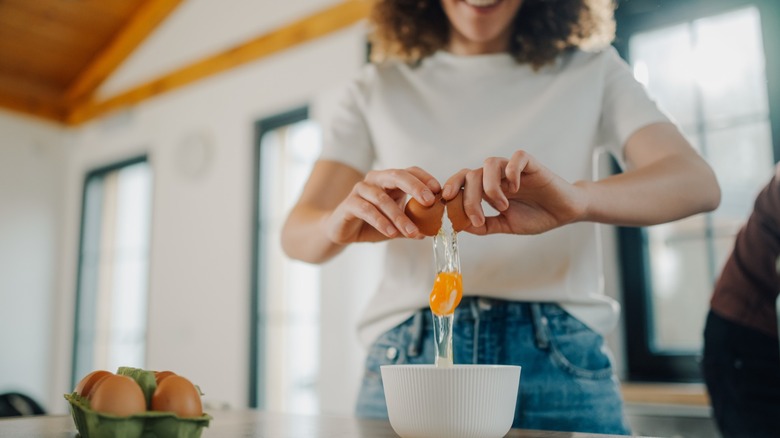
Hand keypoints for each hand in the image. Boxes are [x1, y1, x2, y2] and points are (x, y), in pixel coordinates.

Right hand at [324, 167, 440, 243]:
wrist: (341, 231)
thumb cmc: (370, 224)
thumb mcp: (395, 223)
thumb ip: (411, 224)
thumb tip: (432, 230)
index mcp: (388, 180)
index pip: (409, 171)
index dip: (424, 178)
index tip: (438, 191)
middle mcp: (374, 180)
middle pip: (396, 175)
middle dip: (415, 187)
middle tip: (430, 201)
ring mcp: (360, 190)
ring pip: (382, 198)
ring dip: (399, 216)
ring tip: (412, 232)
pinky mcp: (349, 204)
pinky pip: (367, 210)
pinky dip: (381, 222)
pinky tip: (391, 233)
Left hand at [442, 150, 587, 234]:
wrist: (563, 213)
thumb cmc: (535, 216)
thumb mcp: (505, 225)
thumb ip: (485, 225)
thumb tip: (460, 226)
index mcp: (487, 188)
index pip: (462, 181)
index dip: (450, 188)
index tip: (445, 205)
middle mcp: (497, 176)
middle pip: (471, 175)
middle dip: (469, 198)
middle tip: (477, 219)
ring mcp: (513, 169)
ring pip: (489, 164)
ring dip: (490, 188)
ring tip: (502, 206)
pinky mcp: (531, 164)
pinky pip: (516, 158)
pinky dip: (511, 172)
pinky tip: (516, 188)